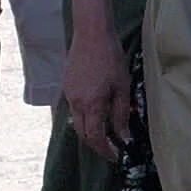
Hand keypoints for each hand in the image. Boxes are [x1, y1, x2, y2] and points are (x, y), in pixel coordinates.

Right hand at [58, 24, 124, 159]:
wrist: (91, 34)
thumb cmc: (110, 58)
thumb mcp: (122, 87)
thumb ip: (121, 114)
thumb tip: (123, 136)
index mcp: (91, 105)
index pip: (95, 137)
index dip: (105, 150)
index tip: (116, 156)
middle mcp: (76, 103)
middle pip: (82, 133)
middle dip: (95, 144)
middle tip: (110, 147)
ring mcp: (68, 94)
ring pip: (76, 121)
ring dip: (89, 130)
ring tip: (104, 129)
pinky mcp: (66, 85)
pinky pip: (73, 108)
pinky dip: (84, 116)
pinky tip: (95, 110)